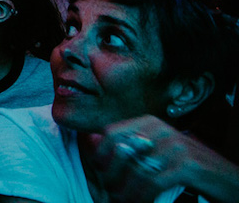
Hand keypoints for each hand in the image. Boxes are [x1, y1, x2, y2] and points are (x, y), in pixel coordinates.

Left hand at [92, 115, 238, 202]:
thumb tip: (94, 146)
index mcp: (150, 123)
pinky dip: (141, 196)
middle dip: (111, 175)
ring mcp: (176, 147)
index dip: (100, 153)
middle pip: (121, 151)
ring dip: (125, 190)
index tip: (99, 171)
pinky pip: (153, 183)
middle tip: (109, 191)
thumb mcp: (160, 150)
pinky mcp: (187, 166)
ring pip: (136, 170)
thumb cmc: (189, 166)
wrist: (229, 179)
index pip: (111, 132)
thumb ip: (134, 147)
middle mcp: (162, 130)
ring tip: (121, 200)